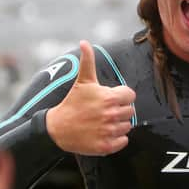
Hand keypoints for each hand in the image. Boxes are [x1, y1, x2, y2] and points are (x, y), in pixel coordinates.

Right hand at [46, 40, 135, 155]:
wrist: (58, 128)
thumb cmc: (73, 102)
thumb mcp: (83, 81)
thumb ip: (88, 61)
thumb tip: (84, 42)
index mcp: (110, 98)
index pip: (131, 96)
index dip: (122, 96)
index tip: (111, 99)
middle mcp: (112, 114)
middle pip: (130, 111)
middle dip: (120, 110)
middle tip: (105, 111)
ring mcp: (109, 131)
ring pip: (127, 126)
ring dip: (118, 124)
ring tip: (103, 122)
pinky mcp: (106, 146)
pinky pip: (123, 141)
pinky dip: (117, 139)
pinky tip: (104, 133)